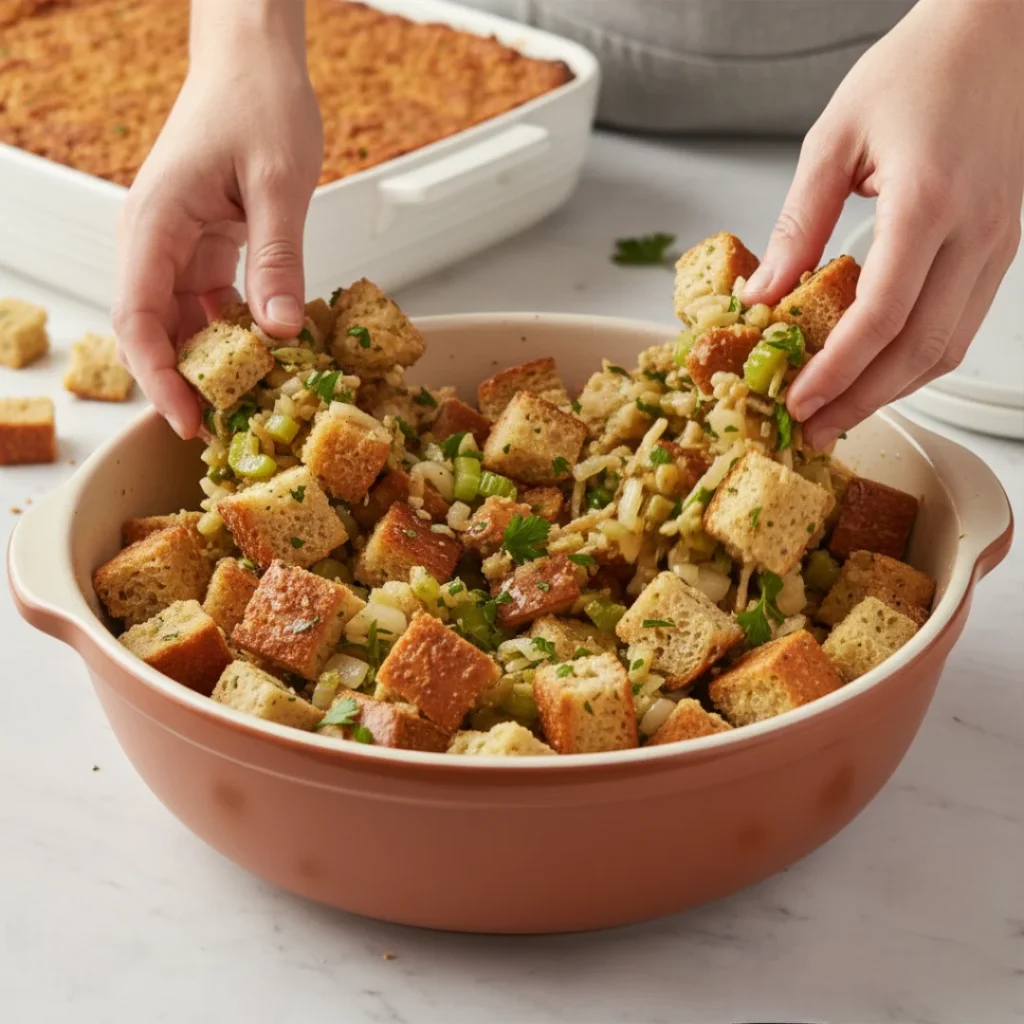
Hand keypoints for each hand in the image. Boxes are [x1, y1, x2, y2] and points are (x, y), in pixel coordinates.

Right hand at [112, 0, 321, 437]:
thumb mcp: (278, 184)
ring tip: (246, 405)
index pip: (139, 316)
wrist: (253, 62)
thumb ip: (277, 260)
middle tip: (221, 431)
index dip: (160, 376)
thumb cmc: (259, 104)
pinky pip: (208, 305)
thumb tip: (280, 333)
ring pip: (180, 322)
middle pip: (151, 328)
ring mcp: (176, 245)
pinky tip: (263, 361)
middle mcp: (155, 239)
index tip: (189, 419)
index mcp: (156, 221)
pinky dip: (232, 336)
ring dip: (209, 364)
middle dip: (181, 382)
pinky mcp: (203, 248)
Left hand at [742, 0, 1023, 448]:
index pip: (882, 316)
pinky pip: (962, 323)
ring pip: (949, 346)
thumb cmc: (919, 67)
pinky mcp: (1000, 245)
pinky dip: (918, 359)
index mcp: (928, 202)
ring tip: (841, 412)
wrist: (998, 30)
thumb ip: (797, 225)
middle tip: (815, 430)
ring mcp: (996, 242)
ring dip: (892, 390)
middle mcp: (975, 231)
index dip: (838, 372)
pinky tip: (879, 371)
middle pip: (920, 349)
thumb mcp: (834, 140)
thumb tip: (763, 295)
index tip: (799, 402)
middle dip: (863, 401)